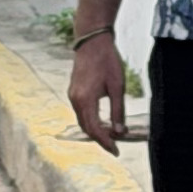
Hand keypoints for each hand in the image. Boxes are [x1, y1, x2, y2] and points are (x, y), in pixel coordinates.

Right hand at [70, 31, 129, 152]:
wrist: (92, 40)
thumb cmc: (107, 61)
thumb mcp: (117, 86)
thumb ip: (118, 110)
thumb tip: (120, 131)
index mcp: (86, 100)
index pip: (95, 130)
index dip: (106, 143)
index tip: (117, 151)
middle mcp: (75, 100)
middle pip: (86, 128)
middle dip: (100, 139)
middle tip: (115, 146)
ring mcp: (72, 95)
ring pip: (82, 121)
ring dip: (95, 130)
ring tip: (111, 136)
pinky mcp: (73, 91)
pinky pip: (81, 112)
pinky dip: (90, 120)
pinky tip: (102, 121)